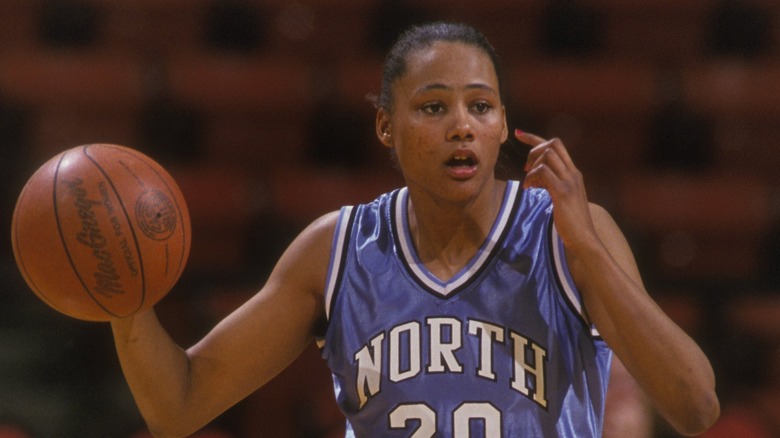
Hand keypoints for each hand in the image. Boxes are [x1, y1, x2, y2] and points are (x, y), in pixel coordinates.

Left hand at [514, 129, 598, 251]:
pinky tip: (530, 189)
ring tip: (529, 184)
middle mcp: (573, 173)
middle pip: (553, 143)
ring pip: (547, 154)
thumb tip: (535, 178)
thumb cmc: (572, 223)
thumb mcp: (563, 198)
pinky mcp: (562, 192)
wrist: (585, 239)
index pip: (556, 146)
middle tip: (525, 168)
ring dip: (533, 165)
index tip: (518, 134)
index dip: (535, 138)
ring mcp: (569, 181)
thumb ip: (552, 185)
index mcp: (574, 174)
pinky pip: (543, 172)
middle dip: (533, 148)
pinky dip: (532, 177)